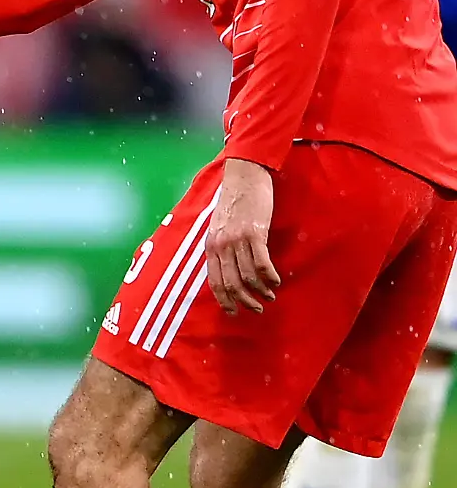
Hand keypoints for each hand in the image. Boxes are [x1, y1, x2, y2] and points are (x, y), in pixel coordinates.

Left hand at [204, 158, 280, 314]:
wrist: (244, 175)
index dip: (224, 300)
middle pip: (232, 284)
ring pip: (248, 276)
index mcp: (211, 245)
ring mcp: (237, 239)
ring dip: (261, 291)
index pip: (214, 281)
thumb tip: (227, 268)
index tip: (233, 312)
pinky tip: (276, 281)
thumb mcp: (219, 226)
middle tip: (257, 309)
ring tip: (270, 296)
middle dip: (245, 301)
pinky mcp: (254, 233)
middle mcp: (221, 245)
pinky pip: (262, 263)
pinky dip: (270, 277)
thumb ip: (221, 246)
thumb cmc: (234, 200)